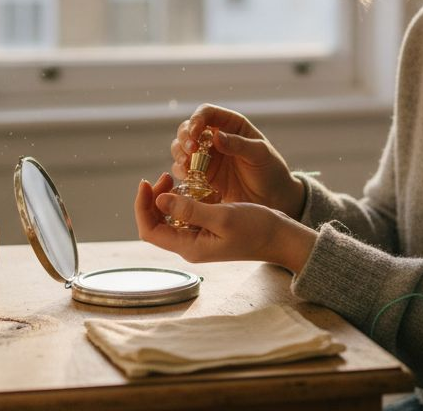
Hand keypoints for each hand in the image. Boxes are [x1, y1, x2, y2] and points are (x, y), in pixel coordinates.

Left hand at [135, 173, 316, 272]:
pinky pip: (185, 215)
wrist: (280, 238)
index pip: (149, 230)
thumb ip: (190, 209)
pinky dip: (182, 199)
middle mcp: (190, 245)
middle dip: (152, 199)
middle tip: (165, 176)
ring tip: (176, 178)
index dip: (141, 206)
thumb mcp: (223, 216)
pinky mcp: (207, 230)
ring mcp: (198, 238)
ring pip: (168, 218)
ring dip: (166, 197)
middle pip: (155, 223)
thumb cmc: (256, 228)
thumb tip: (159, 200)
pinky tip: (191, 186)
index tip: (146, 182)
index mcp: (189, 247)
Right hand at [170, 104, 305, 217]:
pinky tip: (187, 176)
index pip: (207, 113)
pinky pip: (184, 169)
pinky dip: (181, 171)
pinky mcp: (202, 175)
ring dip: (179, 153)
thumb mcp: (260, 155)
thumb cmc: (271, 171)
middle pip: (188, 128)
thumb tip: (216, 136)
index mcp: (231, 125)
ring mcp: (207, 156)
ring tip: (186, 164)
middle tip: (190, 150)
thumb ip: (239, 145)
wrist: (273, 199)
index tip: (195, 133)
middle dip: (185, 137)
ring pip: (181, 147)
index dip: (197, 119)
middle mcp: (215, 137)